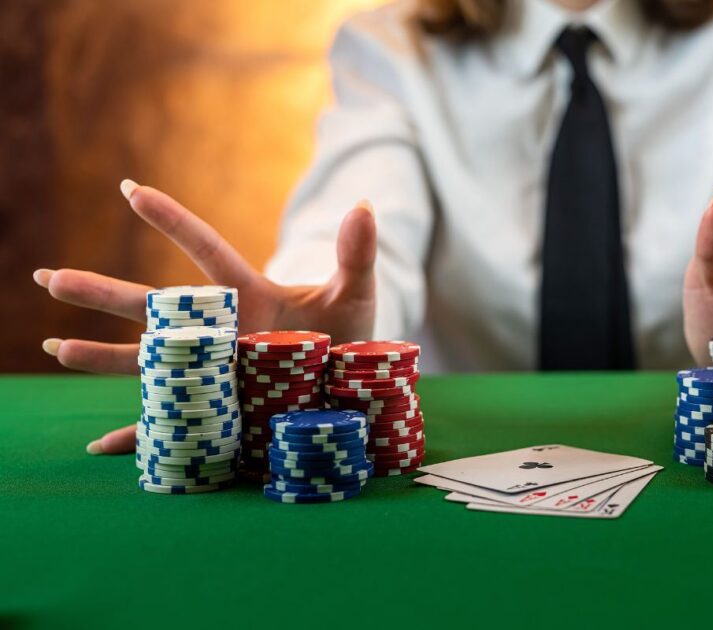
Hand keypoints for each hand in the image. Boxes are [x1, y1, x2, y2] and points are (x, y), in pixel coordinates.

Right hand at [34, 180, 377, 454]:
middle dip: (101, 293)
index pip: (205, 252)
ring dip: (99, 357)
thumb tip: (367, 205)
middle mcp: (219, 331)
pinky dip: (135, 437)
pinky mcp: (217, 411)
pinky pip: (170, 424)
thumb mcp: (355, 292)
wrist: (348, 379)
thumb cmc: (348, 330)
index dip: (172, 221)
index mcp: (247, 294)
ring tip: (53, 348)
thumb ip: (357, 253)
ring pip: (145, 363)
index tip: (131, 189)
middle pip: (152, 308)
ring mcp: (212, 372)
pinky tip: (97, 447)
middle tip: (49, 278)